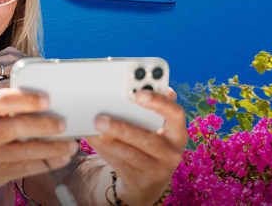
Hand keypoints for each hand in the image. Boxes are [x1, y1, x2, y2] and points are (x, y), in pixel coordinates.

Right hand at [0, 88, 81, 193]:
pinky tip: (60, 159)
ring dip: (53, 148)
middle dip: (45, 125)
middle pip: (17, 127)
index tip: (46, 99)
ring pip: (27, 151)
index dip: (25, 99)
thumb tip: (36, 100)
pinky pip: (26, 168)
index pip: (1, 100)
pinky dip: (47, 163)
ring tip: (71, 144)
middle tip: (65, 123)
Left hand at [90, 89, 185, 205]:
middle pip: (148, 139)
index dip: (159, 103)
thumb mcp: (153, 128)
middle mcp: (172, 151)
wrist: (147, 181)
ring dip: (110, 141)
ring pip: (132, 154)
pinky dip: (106, 150)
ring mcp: (159, 169)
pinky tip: (94, 140)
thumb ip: (145, 110)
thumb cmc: (147, 143)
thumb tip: (125, 91)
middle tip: (101, 118)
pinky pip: (121, 164)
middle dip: (123, 128)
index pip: (176, 114)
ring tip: (94, 128)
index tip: (139, 93)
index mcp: (177, 131)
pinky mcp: (143, 181)